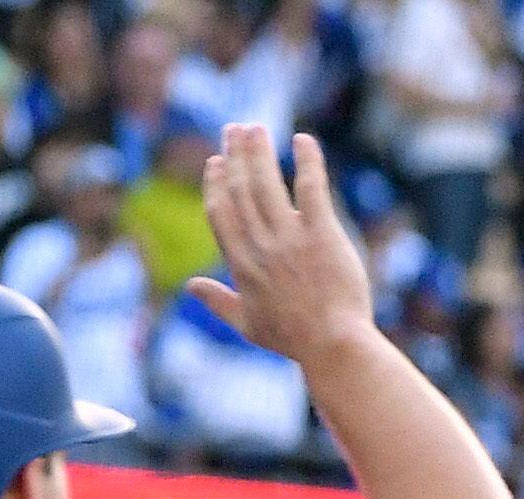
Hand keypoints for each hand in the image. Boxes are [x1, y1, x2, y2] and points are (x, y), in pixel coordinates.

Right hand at [188, 124, 376, 360]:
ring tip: (256, 128)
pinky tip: (302, 139)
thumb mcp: (248, 325)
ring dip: (258, 151)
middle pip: (240, 190)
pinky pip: (311, 187)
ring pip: (267, 183)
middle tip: (234, 130)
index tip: (215, 162)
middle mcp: (260, 245)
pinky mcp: (321, 234)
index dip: (215, 183)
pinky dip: (307, 160)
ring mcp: (290, 238)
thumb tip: (191, 287)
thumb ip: (219, 302)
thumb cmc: (293, 339)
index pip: (220, 213)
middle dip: (234, 156)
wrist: (333, 346)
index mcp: (241, 264)